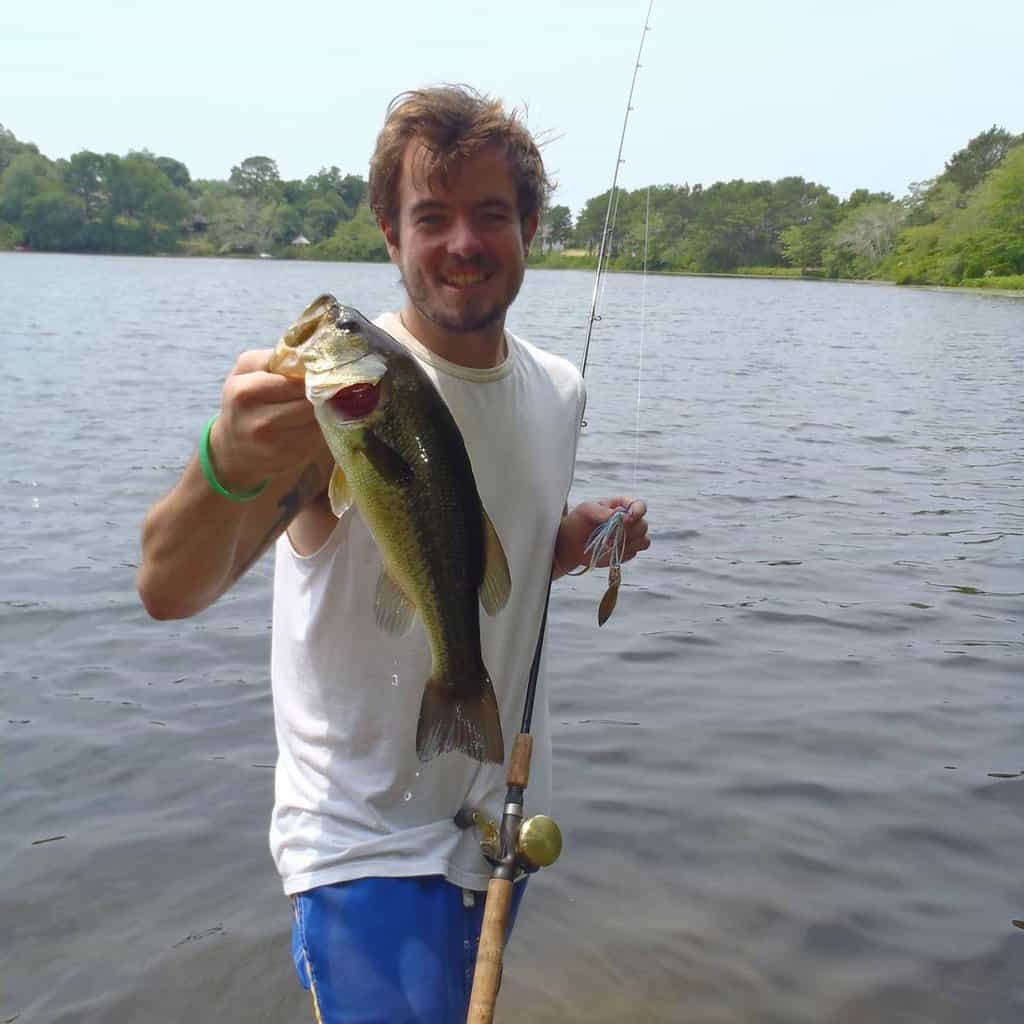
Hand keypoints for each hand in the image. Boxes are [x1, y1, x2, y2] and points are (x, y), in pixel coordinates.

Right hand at [208, 349, 323, 490]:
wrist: (232, 447)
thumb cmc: (243, 400)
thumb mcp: (246, 370)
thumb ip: (273, 358)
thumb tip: (309, 351)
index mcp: (245, 391)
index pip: (295, 380)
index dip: (314, 375)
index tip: (325, 370)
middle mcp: (259, 420)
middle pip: (309, 401)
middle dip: (323, 393)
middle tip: (334, 386)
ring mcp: (274, 443)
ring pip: (318, 420)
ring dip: (326, 410)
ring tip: (326, 402)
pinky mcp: (289, 457)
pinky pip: (317, 437)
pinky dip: (321, 427)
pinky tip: (316, 421)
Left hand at [554, 496, 649, 576]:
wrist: (570, 544)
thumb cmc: (578, 522)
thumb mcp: (586, 511)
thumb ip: (603, 511)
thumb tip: (621, 515)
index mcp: (621, 505)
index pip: (639, 505)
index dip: (638, 511)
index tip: (628, 518)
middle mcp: (629, 521)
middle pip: (643, 525)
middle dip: (629, 531)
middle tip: (611, 534)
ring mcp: (629, 537)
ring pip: (643, 540)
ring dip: (628, 543)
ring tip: (608, 542)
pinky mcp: (627, 551)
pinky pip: (634, 553)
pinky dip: (624, 552)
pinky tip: (609, 550)